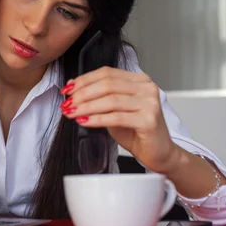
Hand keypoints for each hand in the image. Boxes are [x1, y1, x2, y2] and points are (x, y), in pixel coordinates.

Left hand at [60, 67, 180, 173]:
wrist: (158, 153)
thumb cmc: (136, 131)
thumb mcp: (113, 109)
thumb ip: (97, 96)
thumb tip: (72, 86)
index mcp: (139, 80)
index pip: (107, 73)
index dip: (84, 80)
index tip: (67, 89)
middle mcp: (147, 88)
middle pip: (107, 84)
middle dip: (82, 94)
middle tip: (67, 103)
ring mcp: (150, 103)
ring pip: (110, 100)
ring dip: (86, 107)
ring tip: (71, 113)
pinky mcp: (149, 120)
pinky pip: (116, 117)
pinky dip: (96, 119)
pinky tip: (84, 121)